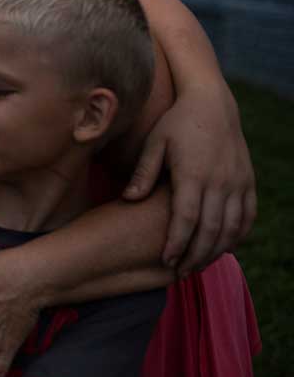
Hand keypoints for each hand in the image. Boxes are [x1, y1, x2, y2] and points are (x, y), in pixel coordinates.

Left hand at [123, 85, 255, 273]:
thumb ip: (143, 173)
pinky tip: (223, 248)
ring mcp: (238, 182)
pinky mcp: (248, 181)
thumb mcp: (154, 143)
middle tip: (180, 273)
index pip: (186, 218)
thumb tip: (127, 199)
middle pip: (211, 230)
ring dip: (216, 251)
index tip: (166, 261)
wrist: (212, 103)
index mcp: (194, 174)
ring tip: (198, 266)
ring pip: (232, 228)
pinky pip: (247, 216)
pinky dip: (237, 235)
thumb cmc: (176, 123)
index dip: (177, 243)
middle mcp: (220, 181)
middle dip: (195, 255)